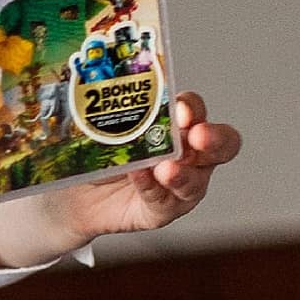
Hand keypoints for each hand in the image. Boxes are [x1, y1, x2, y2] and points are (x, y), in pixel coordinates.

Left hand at [0, 94, 241, 264]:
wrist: (77, 193)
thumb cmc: (100, 152)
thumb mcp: (104, 125)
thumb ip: (113, 110)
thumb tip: (102, 89)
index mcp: (179, 124)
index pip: (196, 110)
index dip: (193, 107)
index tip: (180, 108)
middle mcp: (189, 154)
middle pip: (222, 145)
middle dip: (214, 139)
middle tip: (197, 136)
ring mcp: (180, 185)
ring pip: (196, 181)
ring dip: (183, 174)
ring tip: (165, 169)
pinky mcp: (163, 210)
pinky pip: (164, 201)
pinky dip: (151, 188)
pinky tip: (140, 178)